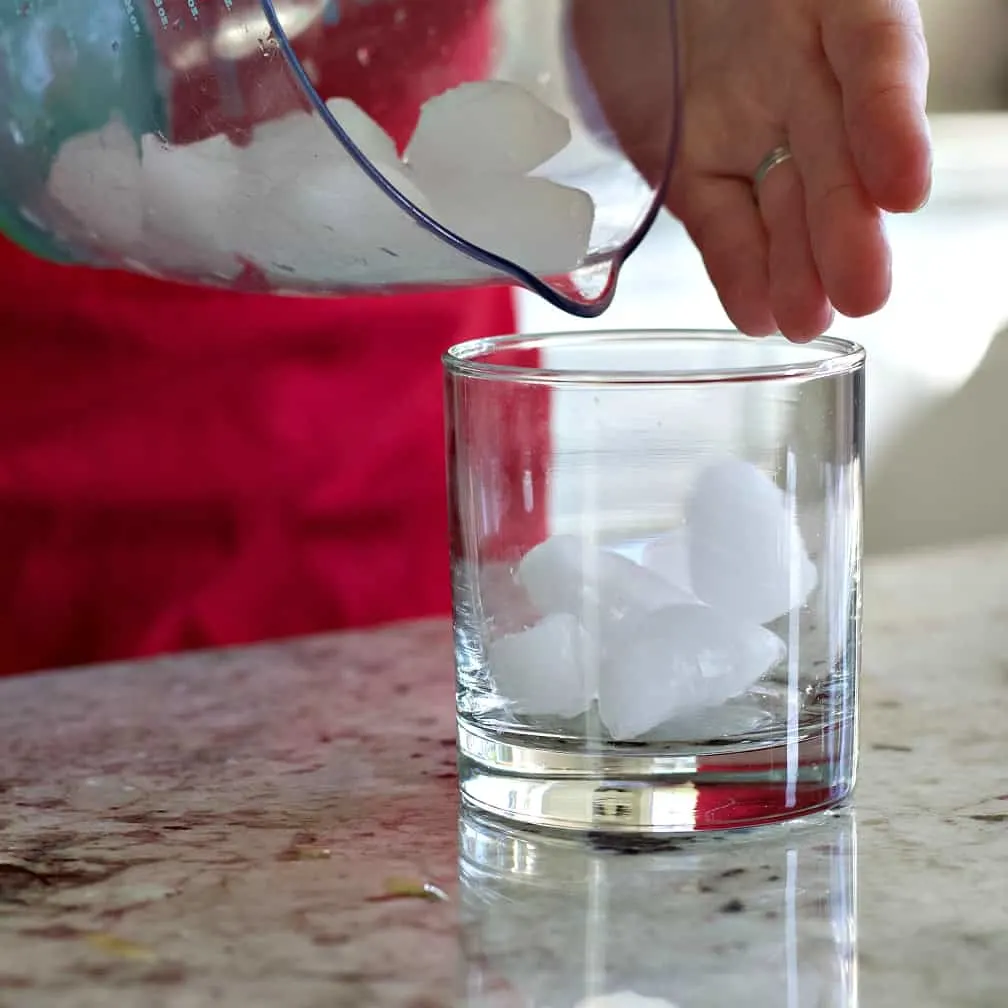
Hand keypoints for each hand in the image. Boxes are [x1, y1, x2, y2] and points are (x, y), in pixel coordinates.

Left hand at [572, 0, 931, 340]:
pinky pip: (723, 224)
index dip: (889, 123)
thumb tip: (840, 66)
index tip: (901, 189)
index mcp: (830, 8)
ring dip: (798, 267)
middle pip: (834, 157)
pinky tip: (756, 311)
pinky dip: (739, 270)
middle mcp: (802, 75)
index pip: (873, 59)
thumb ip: (821, 21)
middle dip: (847, 227)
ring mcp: (749, 127)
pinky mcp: (698, 172)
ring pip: (785, 204)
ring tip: (805, 319)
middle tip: (861, 291)